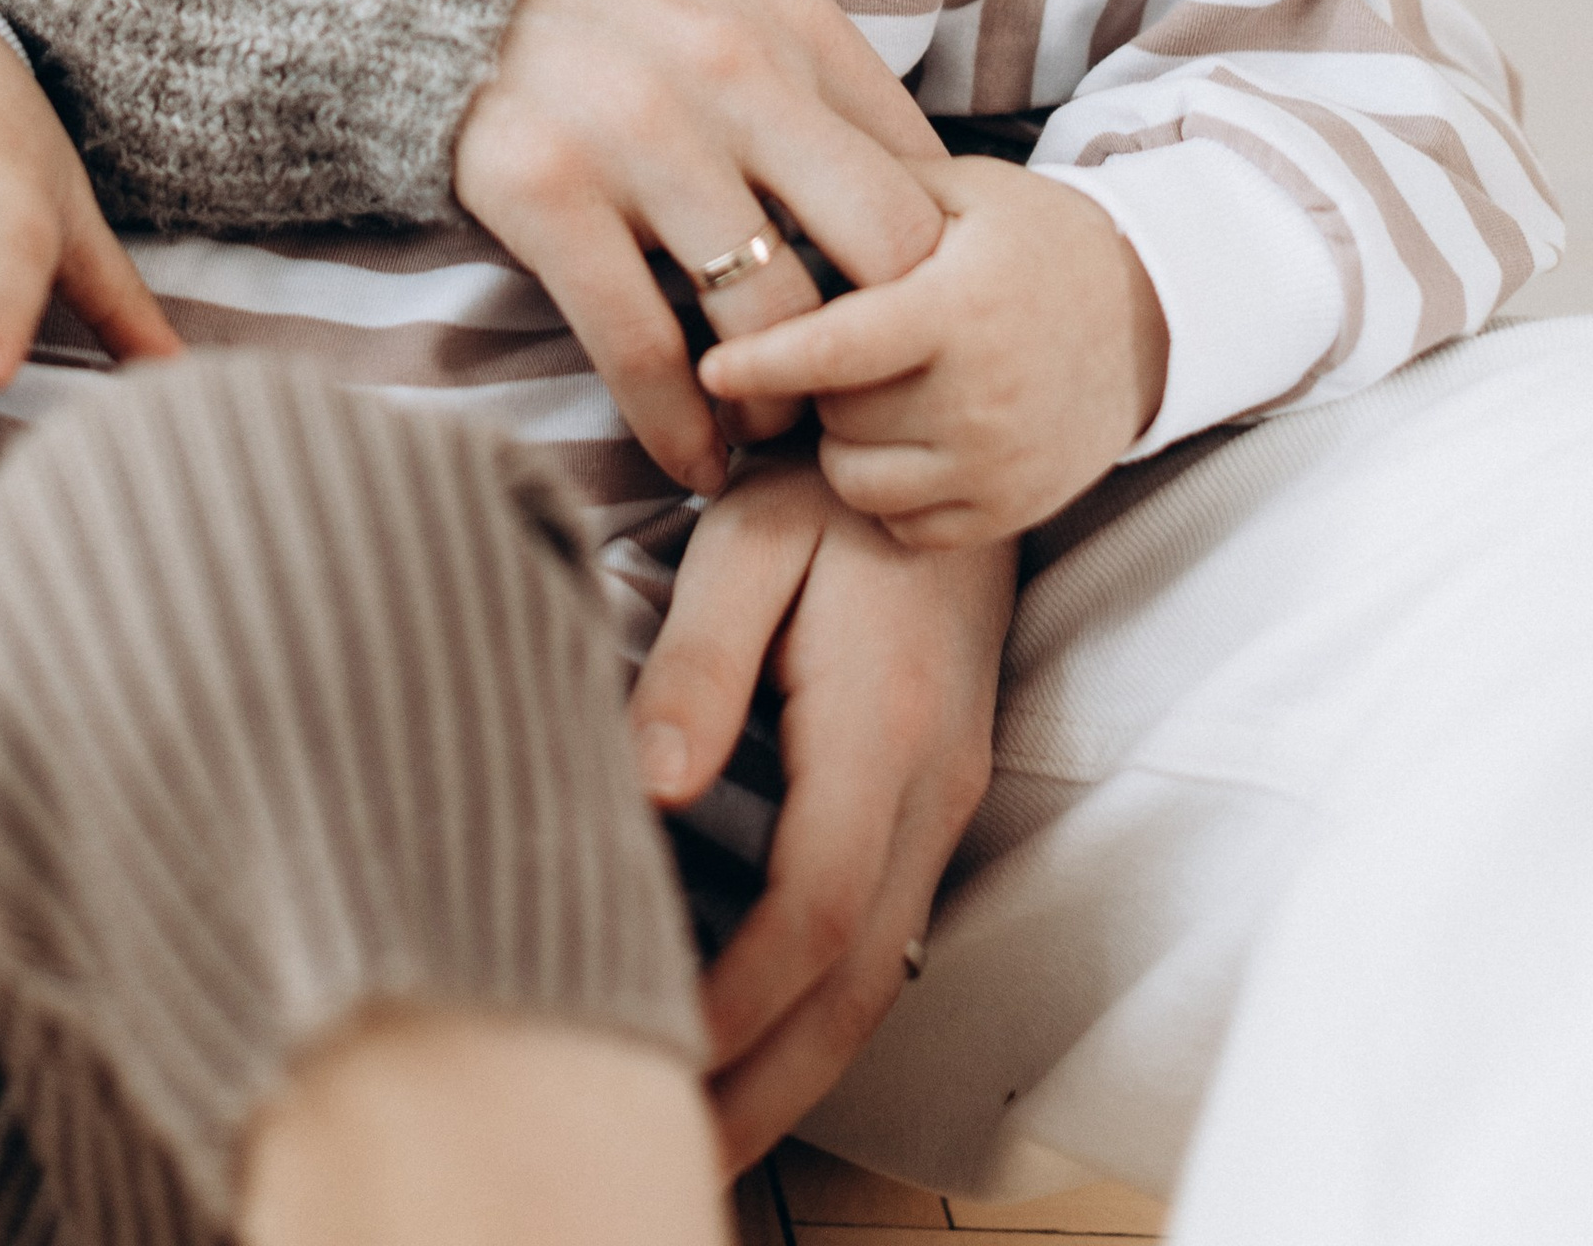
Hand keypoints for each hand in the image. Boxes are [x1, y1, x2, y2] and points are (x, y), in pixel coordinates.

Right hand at [452, 0, 949, 494]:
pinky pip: (640, 349)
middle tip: (863, 395)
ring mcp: (638, 133)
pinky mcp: (544, 189)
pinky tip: (694, 463)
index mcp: (796, 26)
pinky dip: (678, 430)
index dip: (936, 281)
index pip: (923, 182)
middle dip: (887, 346)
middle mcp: (734, 74)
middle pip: (883, 255)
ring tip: (769, 429)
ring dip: (781, 404)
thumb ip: (833, 90)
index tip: (913, 335)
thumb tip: (929, 208)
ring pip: (768, 322)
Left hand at [627, 455, 1012, 1171]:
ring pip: (876, 972)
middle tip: (678, 1166)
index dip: (738, 1004)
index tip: (656, 1062)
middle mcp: (928, 786)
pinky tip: (759, 1032)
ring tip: (704, 1134)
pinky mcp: (932, 790)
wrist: (942, 426)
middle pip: (856, 984)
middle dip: (768, 1087)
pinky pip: (879, 930)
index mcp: (882, 732)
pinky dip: (820, 1003)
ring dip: (794, 1063)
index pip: (814, 913)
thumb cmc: (826, 482)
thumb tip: (651, 791)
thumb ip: (698, 665)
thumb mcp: (749, 542)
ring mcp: (942, 795)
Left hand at [698, 158, 1168, 542]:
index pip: (837, 350)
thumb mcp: (965, 188)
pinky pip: (900, 526)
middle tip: (835, 344)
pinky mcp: (1010, 514)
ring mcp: (998, 467)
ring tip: (868, 390)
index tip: (708, 368)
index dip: (764, 361)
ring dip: (841, 439)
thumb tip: (763, 174)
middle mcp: (981, 399)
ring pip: (854, 479)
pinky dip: (883, 491)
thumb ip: (869, 182)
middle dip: (814, 383)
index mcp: (959, 309)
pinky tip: (901, 438)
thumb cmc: (1036, 238)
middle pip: (835, 415)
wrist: (1153, 317)